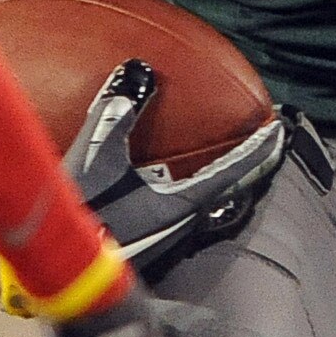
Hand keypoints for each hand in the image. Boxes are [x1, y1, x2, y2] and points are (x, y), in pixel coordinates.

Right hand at [64, 60, 322, 279]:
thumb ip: (117, 113)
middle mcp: (186, 229)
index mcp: (183, 205)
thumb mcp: (96, 155)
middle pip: (231, 196)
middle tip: (261, 148)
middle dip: (249, 171)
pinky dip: (191, 197)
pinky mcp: (150, 251)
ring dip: (222, 187)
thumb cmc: (82, 214)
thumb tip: (139, 68)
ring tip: (225, 165)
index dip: (260, 149)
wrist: (57, 268)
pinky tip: (171, 186)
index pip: (236, 172)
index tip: (278, 130)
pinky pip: (184, 217)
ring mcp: (169, 244)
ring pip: (210, 211)